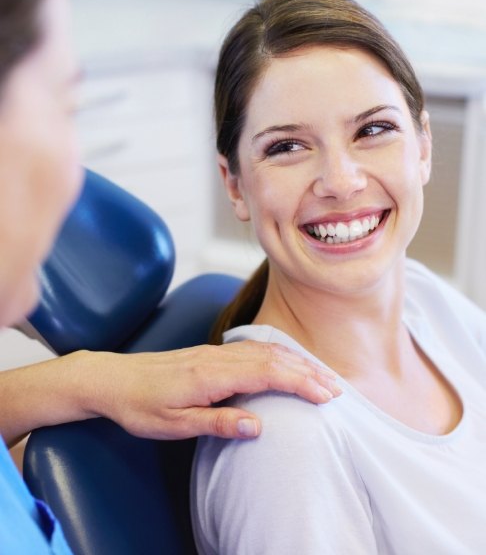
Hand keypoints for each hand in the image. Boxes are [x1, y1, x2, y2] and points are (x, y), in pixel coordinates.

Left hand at [80, 341, 340, 439]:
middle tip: (336, 388)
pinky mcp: (211, 353)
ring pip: (265, 350)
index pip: (268, 373)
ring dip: (296, 361)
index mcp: (211, 375)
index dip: (300, 382)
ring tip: (321, 375)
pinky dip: (277, 354)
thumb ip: (216, 422)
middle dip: (308, 371)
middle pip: (273, 358)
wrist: (113, 378)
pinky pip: (252, 348)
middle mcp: (217, 357)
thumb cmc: (140, 405)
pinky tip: (285, 360)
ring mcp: (215, 352)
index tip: (326, 395)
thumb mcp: (174, 424)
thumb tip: (258, 425)